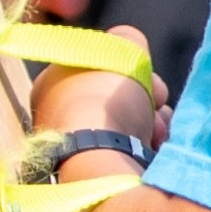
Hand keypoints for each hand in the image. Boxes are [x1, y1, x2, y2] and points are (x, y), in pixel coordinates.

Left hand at [31, 23, 166, 147]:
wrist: (99, 156)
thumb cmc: (103, 99)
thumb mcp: (121, 49)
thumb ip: (127, 39)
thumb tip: (128, 43)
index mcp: (51, 84)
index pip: (100, 70)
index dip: (131, 70)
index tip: (148, 77)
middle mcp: (59, 116)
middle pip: (117, 98)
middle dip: (146, 99)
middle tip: (158, 102)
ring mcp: (76, 148)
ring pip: (129, 125)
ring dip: (152, 123)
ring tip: (159, 129)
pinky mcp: (95, 172)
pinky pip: (130, 150)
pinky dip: (147, 146)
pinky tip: (155, 145)